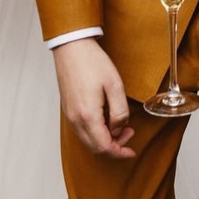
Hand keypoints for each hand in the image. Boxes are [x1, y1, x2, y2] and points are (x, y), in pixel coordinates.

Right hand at [52, 39, 134, 159]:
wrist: (71, 46)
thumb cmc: (92, 62)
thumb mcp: (114, 85)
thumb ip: (120, 111)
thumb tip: (118, 129)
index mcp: (88, 115)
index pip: (104, 146)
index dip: (120, 152)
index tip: (131, 151)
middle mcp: (75, 119)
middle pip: (95, 147)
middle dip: (114, 146)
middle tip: (128, 132)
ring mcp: (69, 114)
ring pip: (87, 140)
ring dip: (104, 139)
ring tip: (119, 125)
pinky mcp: (68, 108)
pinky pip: (81, 129)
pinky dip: (95, 132)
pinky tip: (105, 119)